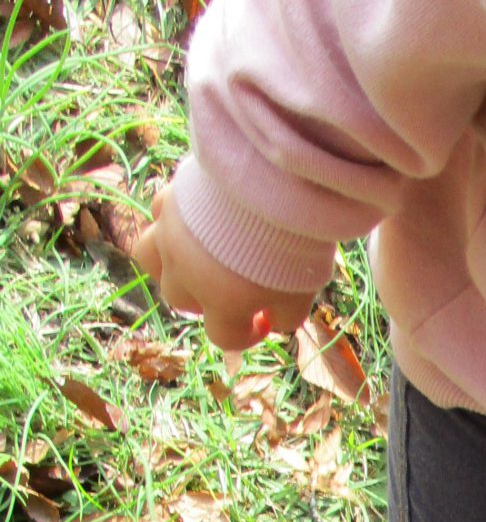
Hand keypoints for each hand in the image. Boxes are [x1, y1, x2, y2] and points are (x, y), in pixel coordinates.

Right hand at [132, 184, 323, 351]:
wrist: (272, 184)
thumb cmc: (291, 246)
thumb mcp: (302, 293)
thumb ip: (286, 316)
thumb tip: (273, 320)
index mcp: (221, 303)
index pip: (223, 337)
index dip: (246, 335)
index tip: (263, 320)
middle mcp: (186, 273)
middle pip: (180, 300)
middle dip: (205, 300)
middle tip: (230, 285)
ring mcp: (170, 234)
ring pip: (148, 258)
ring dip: (169, 266)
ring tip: (192, 259)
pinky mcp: (169, 198)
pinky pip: (158, 214)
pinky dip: (170, 220)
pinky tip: (193, 217)